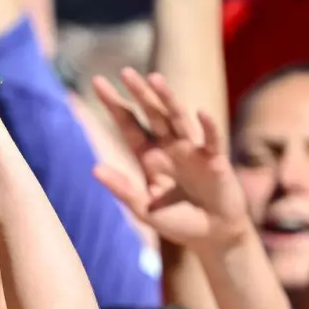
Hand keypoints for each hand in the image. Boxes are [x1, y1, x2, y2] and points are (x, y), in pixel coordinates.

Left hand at [91, 69, 251, 250]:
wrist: (212, 236)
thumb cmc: (178, 222)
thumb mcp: (144, 208)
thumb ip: (122, 189)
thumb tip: (93, 168)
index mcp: (150, 157)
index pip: (129, 125)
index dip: (115, 105)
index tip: (97, 83)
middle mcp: (170, 148)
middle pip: (152, 115)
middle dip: (139, 94)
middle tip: (125, 72)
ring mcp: (193, 151)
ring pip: (178, 119)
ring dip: (167, 99)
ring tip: (154, 79)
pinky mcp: (215, 161)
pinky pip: (212, 140)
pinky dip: (208, 126)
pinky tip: (199, 112)